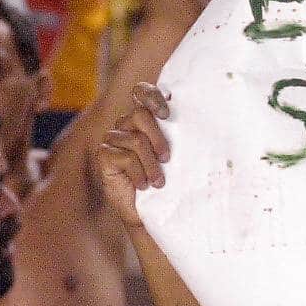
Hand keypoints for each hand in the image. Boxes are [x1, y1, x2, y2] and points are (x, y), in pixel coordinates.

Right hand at [96, 82, 172, 228]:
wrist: (150, 212)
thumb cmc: (167, 183)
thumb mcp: (177, 158)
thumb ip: (180, 135)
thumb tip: (201, 120)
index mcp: (144, 120)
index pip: (141, 92)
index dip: (151, 96)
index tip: (166, 114)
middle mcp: (126, 125)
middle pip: (139, 114)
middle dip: (158, 137)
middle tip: (167, 158)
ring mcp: (113, 139)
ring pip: (136, 140)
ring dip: (151, 164)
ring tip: (159, 181)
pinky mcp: (104, 155)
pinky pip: (125, 157)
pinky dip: (139, 174)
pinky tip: (143, 186)